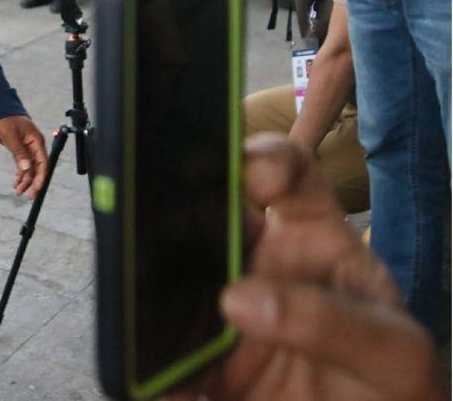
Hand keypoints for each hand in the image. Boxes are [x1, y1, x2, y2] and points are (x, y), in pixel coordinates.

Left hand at [0, 115, 47, 200]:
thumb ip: (20, 153)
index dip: (41, 177)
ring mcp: (28, 150)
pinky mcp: (21, 151)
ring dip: (25, 181)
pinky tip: (16, 183)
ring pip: (30, 169)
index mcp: (37, 142)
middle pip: (38, 168)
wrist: (0, 112)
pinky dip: (20, 174)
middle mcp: (35, 147)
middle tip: (28, 196)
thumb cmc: (8, 121)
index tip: (37, 188)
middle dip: (33, 183)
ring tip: (18, 192)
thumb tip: (26, 168)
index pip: (43, 162)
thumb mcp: (12, 137)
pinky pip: (23, 166)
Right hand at [165, 134, 444, 400]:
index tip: (255, 177)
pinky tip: (152, 365)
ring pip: (167, 272)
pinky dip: (147, 354)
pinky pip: (158, 348)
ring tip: (139, 286)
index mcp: (311, 239)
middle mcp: (256, 261)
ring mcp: (219, 308)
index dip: (267, 159)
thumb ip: (334, 322)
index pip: (288, 174)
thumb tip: (239, 299)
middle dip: (177, 203)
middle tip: (157, 215)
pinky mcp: (195, 359)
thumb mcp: (392, 353)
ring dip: (149, 274)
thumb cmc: (396, 389)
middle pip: (204, 212)